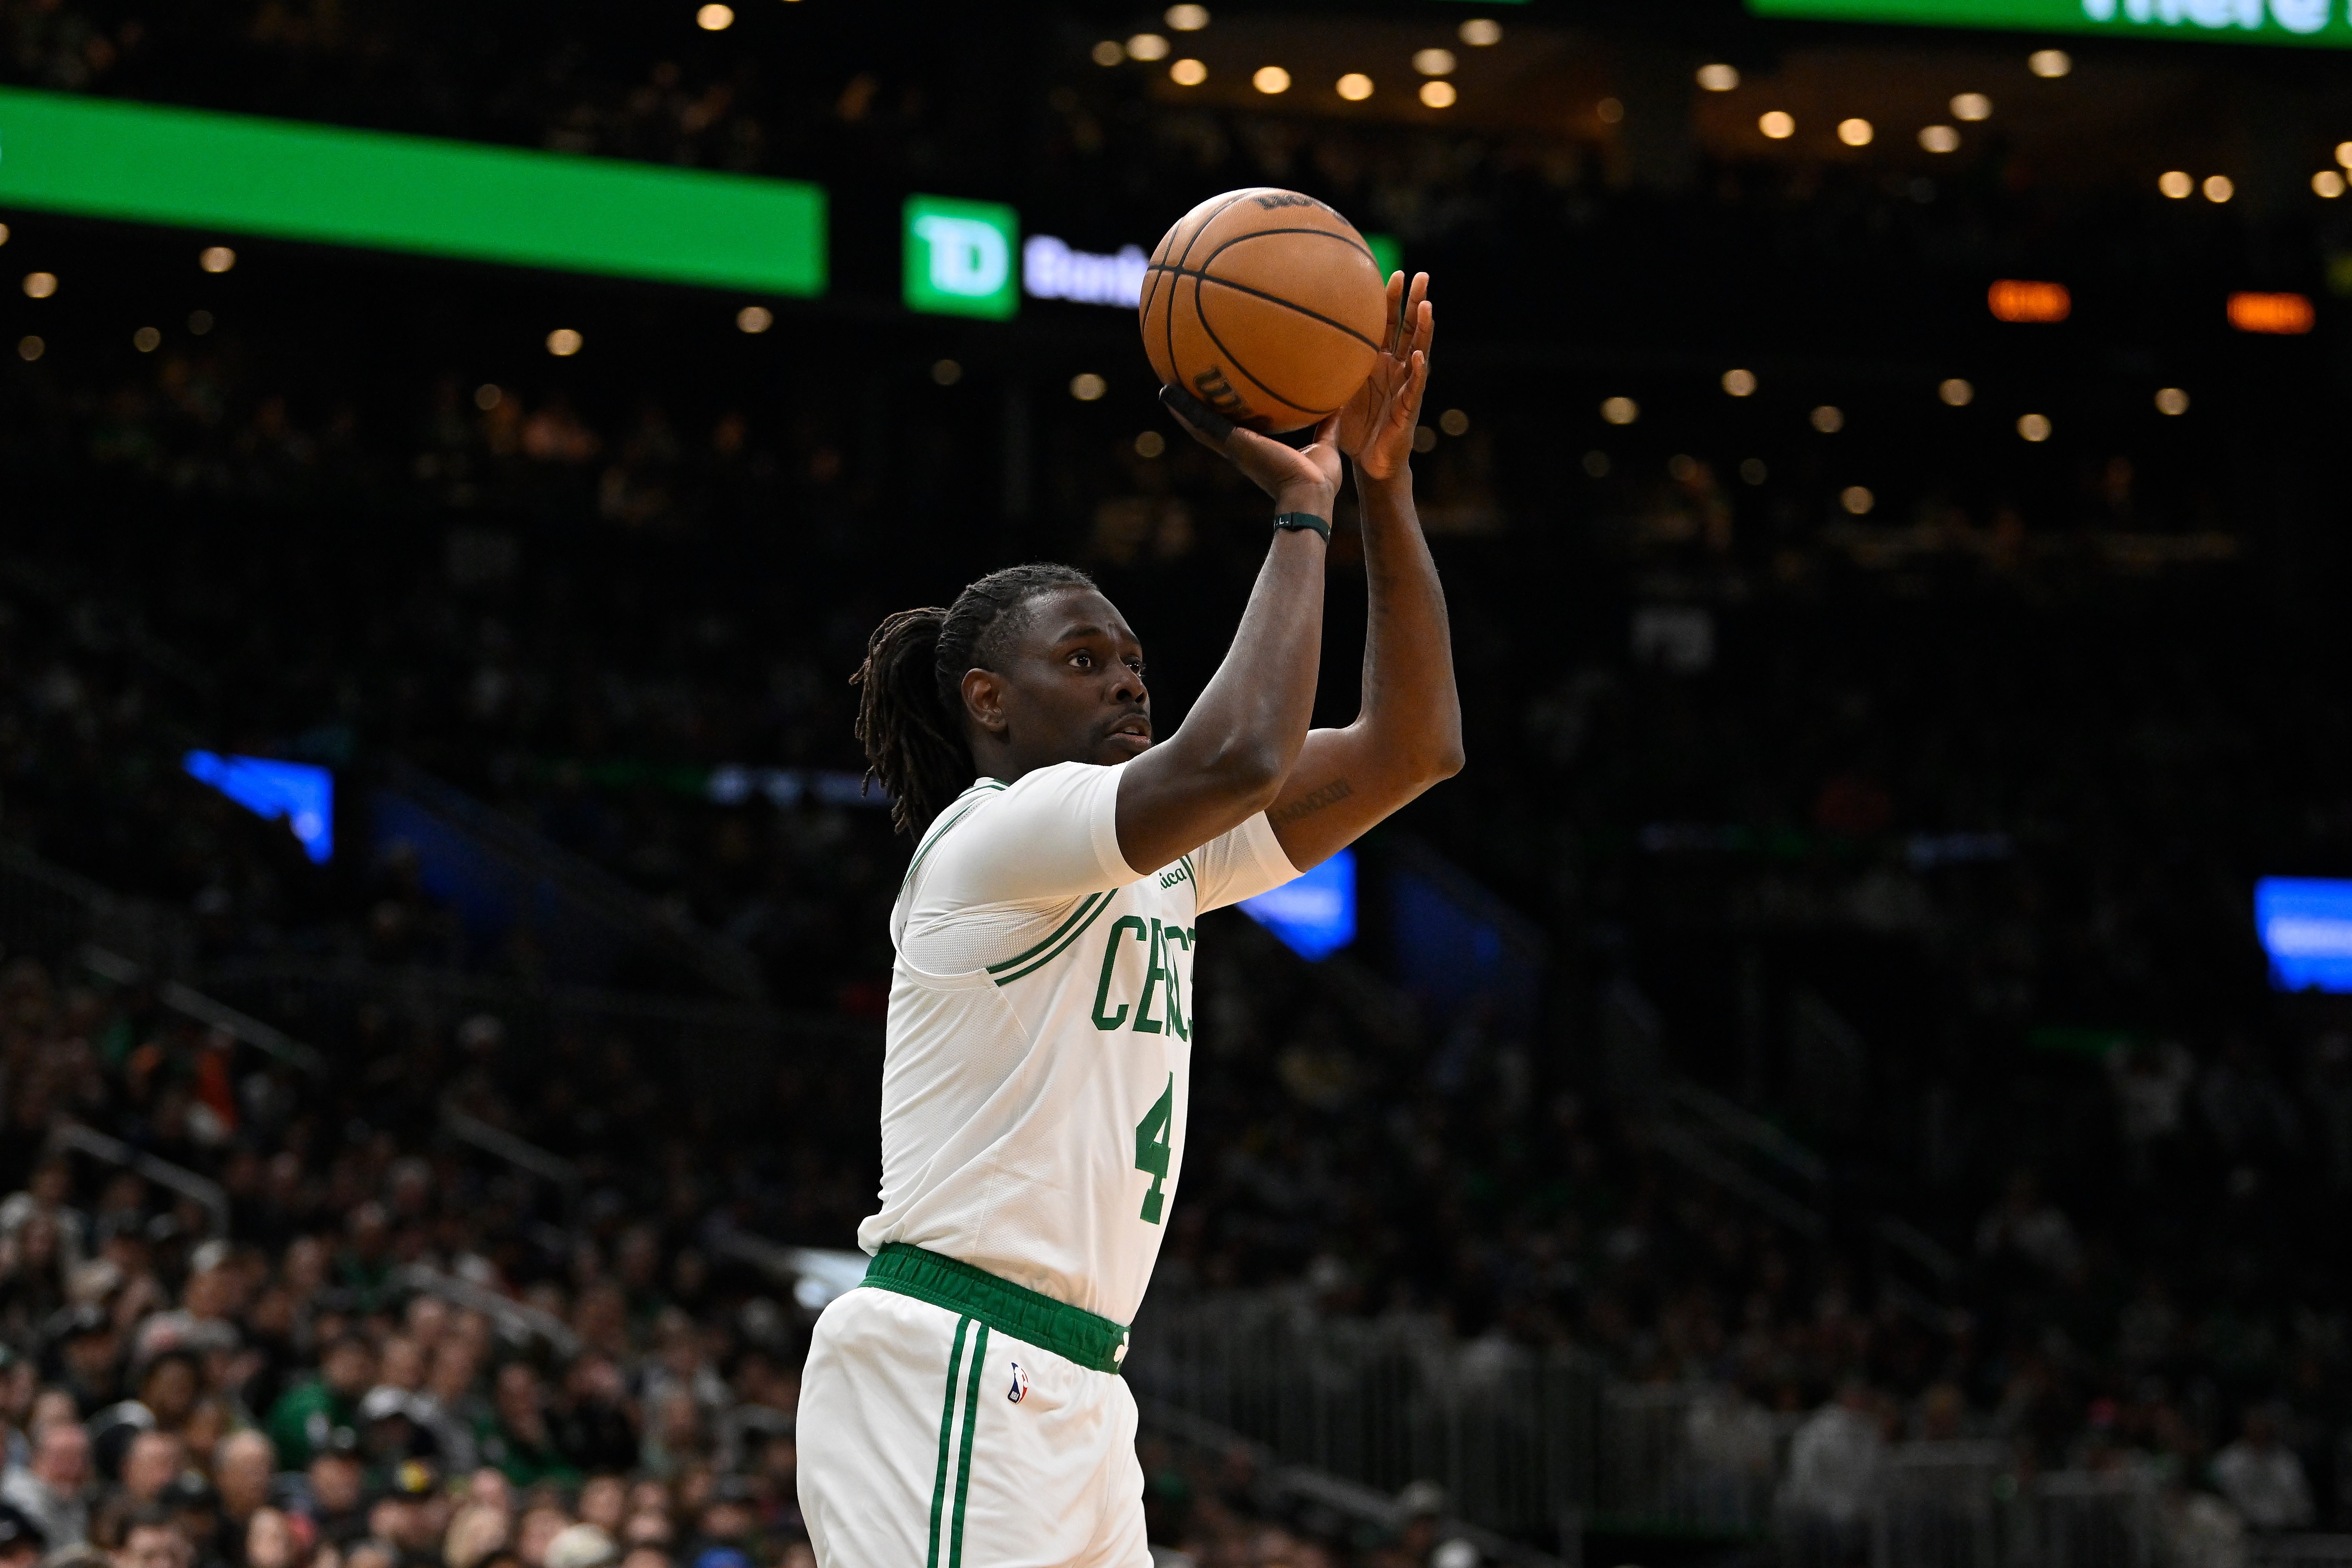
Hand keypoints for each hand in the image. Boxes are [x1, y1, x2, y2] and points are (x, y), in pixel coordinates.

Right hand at [1161, 387, 1340, 518]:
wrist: (1308, 495)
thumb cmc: (1318, 481)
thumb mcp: (1325, 445)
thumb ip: (1328, 424)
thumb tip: (1339, 402)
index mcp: (1258, 450)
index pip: (1240, 431)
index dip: (1229, 417)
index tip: (1222, 402)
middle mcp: (1240, 449)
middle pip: (1214, 427)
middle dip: (1199, 410)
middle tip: (1185, 391)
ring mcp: (1233, 447)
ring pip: (1201, 425)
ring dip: (1182, 408)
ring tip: (1166, 388)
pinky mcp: (1231, 442)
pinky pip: (1202, 422)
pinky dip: (1184, 409)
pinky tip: (1168, 393)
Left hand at [1335, 271, 1432, 482]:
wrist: (1367, 464)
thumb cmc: (1352, 429)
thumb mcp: (1333, 394)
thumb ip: (1322, 372)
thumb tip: (1289, 351)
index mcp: (1378, 363)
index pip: (1387, 324)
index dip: (1391, 301)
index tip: (1392, 273)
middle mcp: (1395, 370)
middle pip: (1408, 329)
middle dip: (1416, 302)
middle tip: (1422, 275)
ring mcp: (1405, 387)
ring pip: (1418, 351)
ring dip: (1423, 329)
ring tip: (1427, 306)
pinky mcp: (1408, 409)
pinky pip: (1415, 387)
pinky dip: (1418, 372)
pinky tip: (1419, 356)